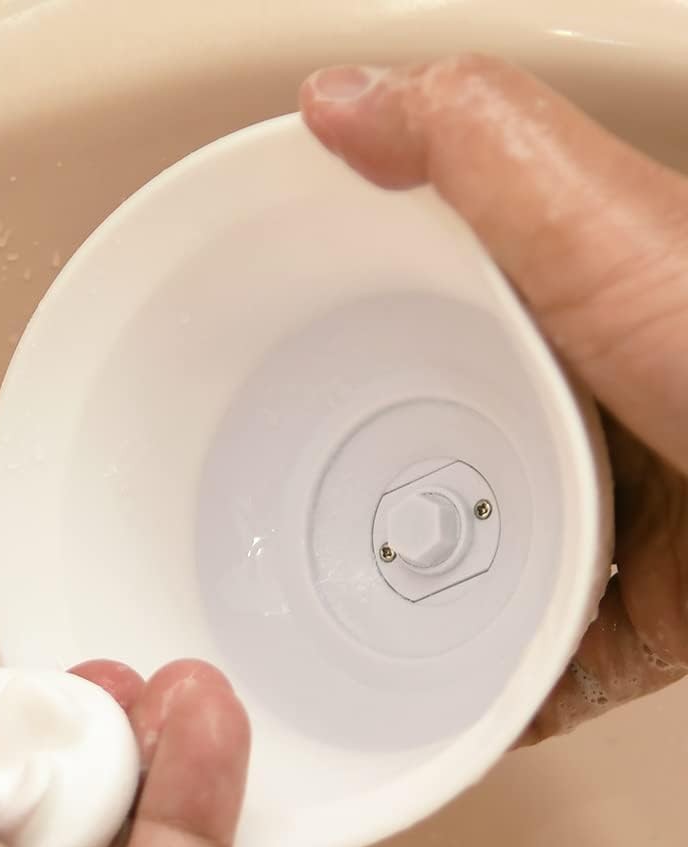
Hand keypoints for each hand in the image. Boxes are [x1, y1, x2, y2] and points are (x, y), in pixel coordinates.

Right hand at [300, 56, 687, 740]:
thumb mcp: (598, 226)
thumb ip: (474, 146)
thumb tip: (339, 98)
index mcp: (565, 315)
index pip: (426, 300)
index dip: (339, 310)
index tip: (266, 338)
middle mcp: (583, 413)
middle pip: (441, 432)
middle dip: (362, 462)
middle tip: (281, 487)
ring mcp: (606, 516)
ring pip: (485, 547)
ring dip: (416, 578)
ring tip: (332, 601)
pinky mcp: (634, 608)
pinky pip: (545, 654)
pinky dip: (494, 680)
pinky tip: (434, 694)